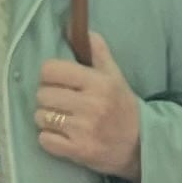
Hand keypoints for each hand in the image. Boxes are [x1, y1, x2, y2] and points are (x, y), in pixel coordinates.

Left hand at [34, 35, 142, 181]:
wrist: (141, 146)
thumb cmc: (124, 109)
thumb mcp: (116, 78)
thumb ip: (100, 54)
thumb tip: (86, 31)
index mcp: (99, 83)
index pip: (51, 70)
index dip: (49, 75)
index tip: (57, 82)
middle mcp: (91, 105)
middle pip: (42, 94)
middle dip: (47, 98)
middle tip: (59, 103)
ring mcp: (83, 130)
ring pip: (41, 117)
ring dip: (46, 118)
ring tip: (60, 119)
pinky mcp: (78, 151)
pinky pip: (45, 140)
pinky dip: (48, 139)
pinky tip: (61, 136)